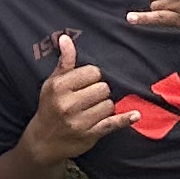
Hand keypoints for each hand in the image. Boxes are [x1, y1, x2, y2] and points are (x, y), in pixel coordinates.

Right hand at [19, 33, 119, 163]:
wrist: (43, 141)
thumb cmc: (50, 107)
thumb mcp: (52, 83)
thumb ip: (64, 61)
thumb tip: (65, 37)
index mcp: (59, 87)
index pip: (92, 72)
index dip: (92, 77)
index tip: (85, 83)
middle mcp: (69, 104)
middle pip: (103, 88)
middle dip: (99, 91)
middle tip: (88, 97)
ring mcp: (80, 121)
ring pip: (109, 104)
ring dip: (104, 106)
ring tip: (91, 109)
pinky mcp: (90, 135)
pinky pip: (112, 123)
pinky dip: (125, 119)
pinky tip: (135, 115)